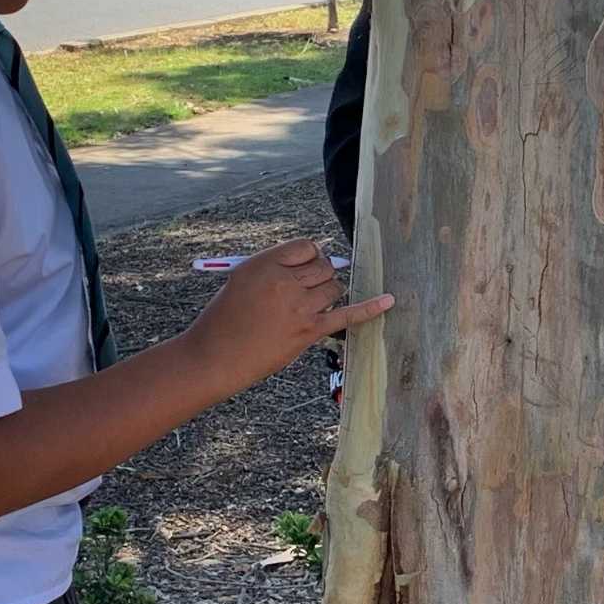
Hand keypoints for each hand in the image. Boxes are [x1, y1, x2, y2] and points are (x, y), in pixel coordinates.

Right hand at [183, 240, 391, 394]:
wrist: (216, 356)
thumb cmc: (226, 318)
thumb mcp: (243, 279)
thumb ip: (276, 267)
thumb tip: (314, 263)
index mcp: (265, 263)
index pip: (306, 247)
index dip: (307, 258)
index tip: (300, 269)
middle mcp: (284, 281)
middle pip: (324, 266)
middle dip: (318, 275)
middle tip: (302, 291)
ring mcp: (299, 307)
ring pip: (335, 286)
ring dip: (328, 292)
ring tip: (306, 306)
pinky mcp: (309, 331)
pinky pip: (347, 315)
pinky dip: (370, 308)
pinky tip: (388, 301)